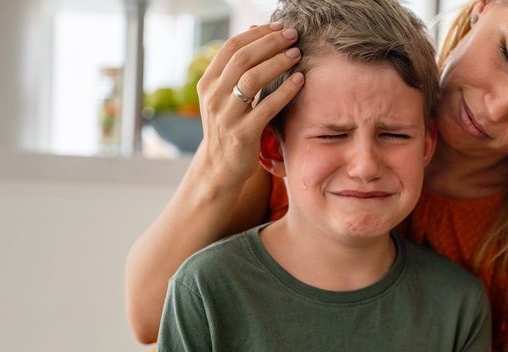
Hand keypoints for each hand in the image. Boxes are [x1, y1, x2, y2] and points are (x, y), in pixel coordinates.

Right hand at [194, 22, 304, 181]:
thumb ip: (237, 69)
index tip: (278, 26)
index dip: (256, 34)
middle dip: (270, 43)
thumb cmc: (229, 127)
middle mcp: (213, 97)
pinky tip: (299, 80)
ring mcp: (226, 116)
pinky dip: (285, 91)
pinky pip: (267, 107)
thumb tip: (257, 31)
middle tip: (292, 35)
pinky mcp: (243, 134)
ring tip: (297, 53)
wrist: (219, 168)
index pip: (231, 47)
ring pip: (252, 79)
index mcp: (207, 83)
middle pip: (242, 58)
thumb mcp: (224, 97)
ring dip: (277, 62)